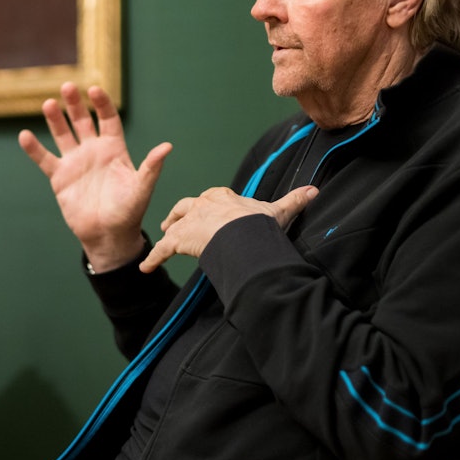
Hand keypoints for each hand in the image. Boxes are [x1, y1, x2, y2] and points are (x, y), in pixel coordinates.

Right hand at [19, 83, 171, 271]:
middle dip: (75, 104)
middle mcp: (93, 151)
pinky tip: (24, 135)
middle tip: (67, 86)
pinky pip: (44, 159)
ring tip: (49, 103)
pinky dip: (34, 148)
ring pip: (63, 134)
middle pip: (83, 121)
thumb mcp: (141, 188)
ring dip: (55, 119)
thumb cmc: (129, 212)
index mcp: (114, 149)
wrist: (108, 235)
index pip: (108, 119)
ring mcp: (75, 162)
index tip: (94, 90)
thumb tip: (167, 147)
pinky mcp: (60, 177)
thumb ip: (151, 167)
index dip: (102, 104)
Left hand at [140, 185, 318, 272]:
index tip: (207, 209)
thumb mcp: (278, 210)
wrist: (241, 232)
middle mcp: (201, 205)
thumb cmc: (258, 222)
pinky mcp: (177, 240)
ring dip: (167, 234)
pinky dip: (152, 259)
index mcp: (222, 198)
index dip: (208, 205)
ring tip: (163, 239)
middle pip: (186, 208)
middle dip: (181, 215)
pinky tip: (146, 268)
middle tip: (174, 222)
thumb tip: (314, 191)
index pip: (211, 198)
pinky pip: (161, 251)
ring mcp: (188, 222)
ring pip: (173, 227)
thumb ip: (294, 201)